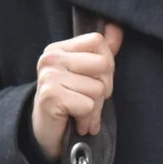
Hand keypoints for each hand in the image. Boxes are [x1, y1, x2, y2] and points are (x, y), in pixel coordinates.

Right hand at [29, 24, 123, 161]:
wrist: (45, 135)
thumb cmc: (68, 103)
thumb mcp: (84, 74)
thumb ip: (101, 51)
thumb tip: (117, 28)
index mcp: (58, 48)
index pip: (98, 41)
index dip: (106, 64)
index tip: (94, 81)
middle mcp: (51, 58)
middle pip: (103, 64)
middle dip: (104, 88)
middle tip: (89, 101)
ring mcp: (49, 76)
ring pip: (98, 88)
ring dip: (95, 109)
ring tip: (81, 114)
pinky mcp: (50, 96)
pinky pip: (88, 105)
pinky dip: (87, 119)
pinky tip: (77, 122)